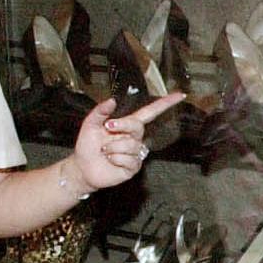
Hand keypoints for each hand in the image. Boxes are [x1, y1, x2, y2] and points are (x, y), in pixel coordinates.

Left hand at [70, 96, 184, 193]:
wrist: (83, 167)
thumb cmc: (88, 146)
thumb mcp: (90, 124)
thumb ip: (100, 111)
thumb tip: (112, 100)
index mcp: (127, 125)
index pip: (150, 113)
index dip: (164, 104)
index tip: (179, 95)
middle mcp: (135, 138)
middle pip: (137, 126)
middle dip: (121, 126)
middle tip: (107, 128)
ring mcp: (136, 153)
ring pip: (130, 145)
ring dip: (112, 147)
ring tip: (105, 151)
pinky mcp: (134, 167)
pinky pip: (128, 159)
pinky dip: (114, 159)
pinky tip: (110, 160)